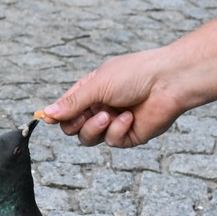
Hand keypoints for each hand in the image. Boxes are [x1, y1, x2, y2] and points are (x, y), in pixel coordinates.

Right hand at [42, 48, 184, 146]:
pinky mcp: (129, 136)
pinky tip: (129, 117)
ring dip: (95, 128)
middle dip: (75, 123)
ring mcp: (114, 123)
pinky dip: (118, 130)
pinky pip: (111, 141)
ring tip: (109, 115)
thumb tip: (46, 114)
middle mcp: (100, 107)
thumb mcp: (97, 85)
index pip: (66, 108)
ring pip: (88, 138)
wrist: (170, 82)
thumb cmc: (135, 74)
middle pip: (72, 128)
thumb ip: (72, 103)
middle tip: (85, 114)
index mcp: (91, 91)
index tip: (49, 118)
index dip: (58, 115)